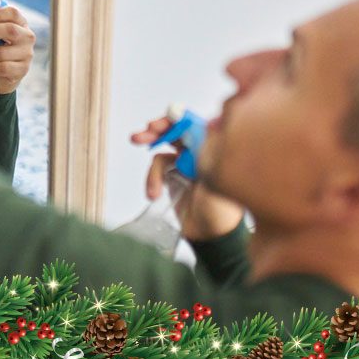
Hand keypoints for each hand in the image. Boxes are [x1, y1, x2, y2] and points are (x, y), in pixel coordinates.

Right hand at [130, 115, 243, 241]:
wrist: (211, 237)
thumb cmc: (221, 210)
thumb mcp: (213, 178)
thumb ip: (203, 152)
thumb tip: (200, 123)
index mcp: (213, 150)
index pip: (194, 126)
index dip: (176, 120)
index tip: (161, 123)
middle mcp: (199, 155)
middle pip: (176, 132)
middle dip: (158, 129)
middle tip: (143, 133)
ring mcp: (184, 166)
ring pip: (163, 149)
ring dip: (150, 149)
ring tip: (137, 143)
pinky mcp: (172, 180)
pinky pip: (157, 170)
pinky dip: (151, 179)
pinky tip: (153, 193)